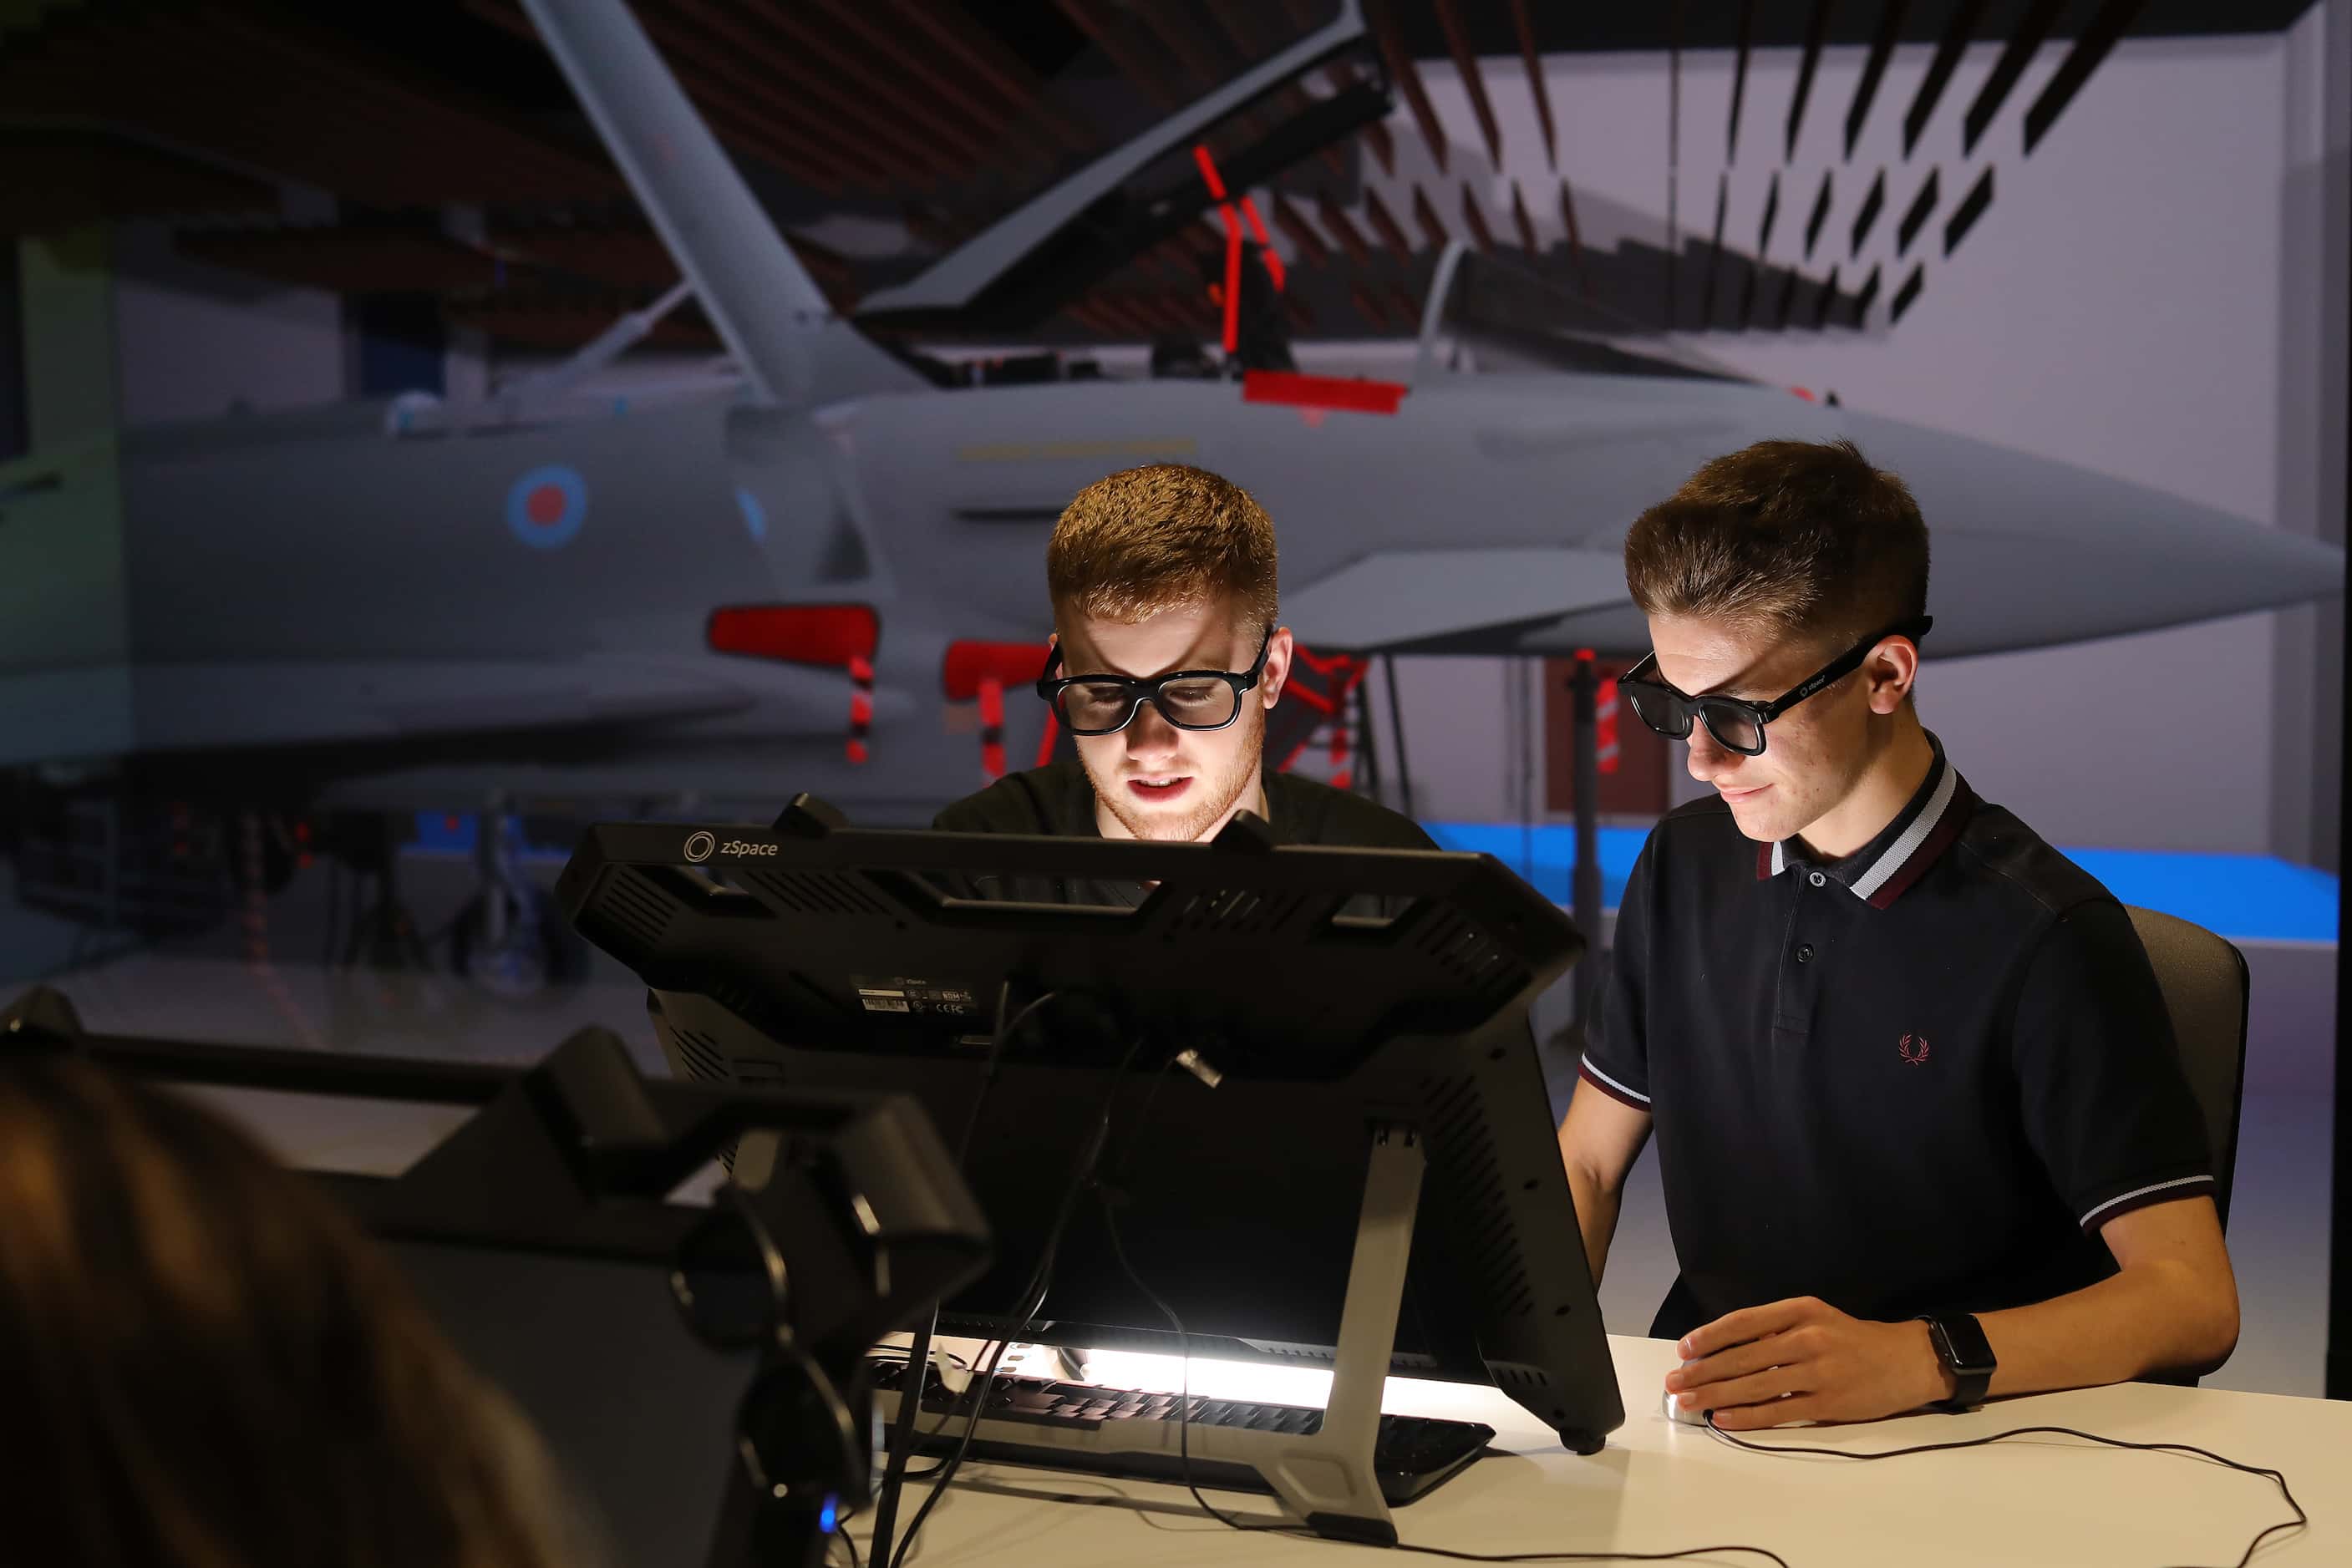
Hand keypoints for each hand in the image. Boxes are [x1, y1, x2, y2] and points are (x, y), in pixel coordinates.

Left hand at [1663, 1296, 1957, 1429]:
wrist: (1906, 1361)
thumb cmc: (1852, 1339)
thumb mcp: (1816, 1317)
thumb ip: (1775, 1329)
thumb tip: (1725, 1349)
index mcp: (1800, 1310)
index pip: (1743, 1322)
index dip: (1709, 1337)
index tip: (1684, 1349)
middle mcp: (1807, 1337)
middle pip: (1743, 1357)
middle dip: (1703, 1371)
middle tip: (1674, 1382)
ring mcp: (1818, 1372)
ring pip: (1755, 1386)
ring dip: (1716, 1396)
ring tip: (1689, 1402)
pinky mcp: (1828, 1404)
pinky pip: (1779, 1412)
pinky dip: (1747, 1416)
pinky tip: (1724, 1419)